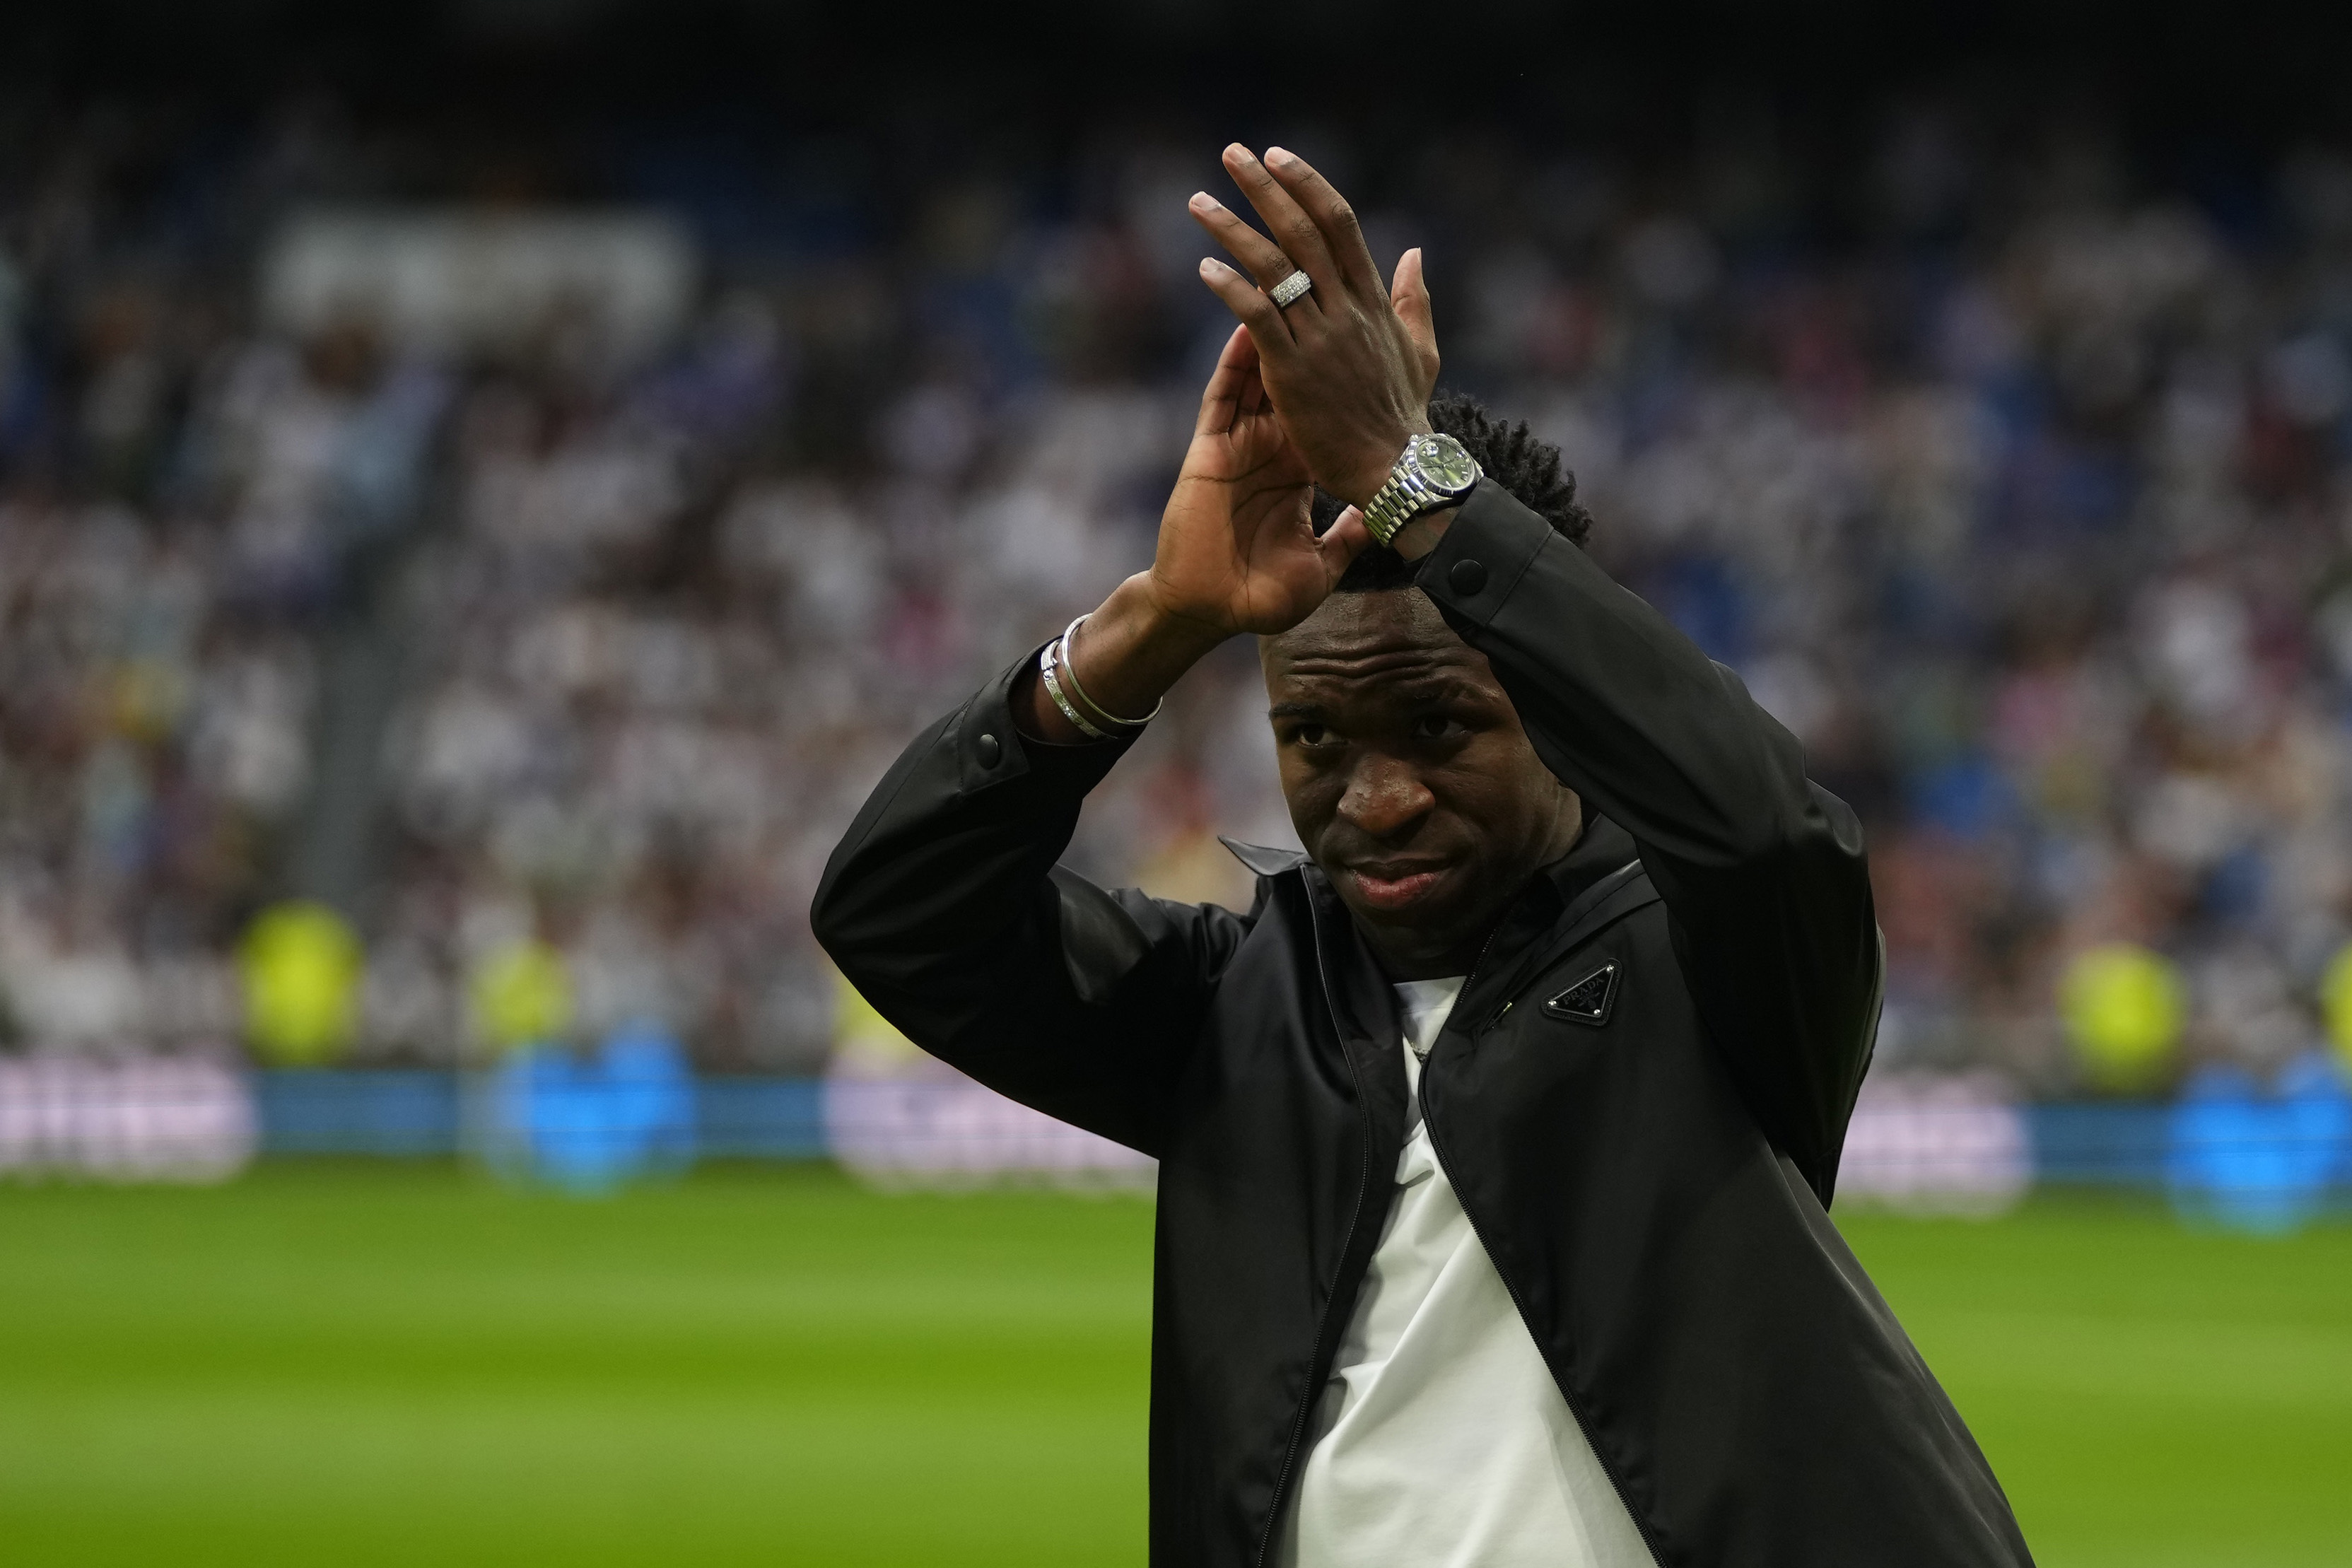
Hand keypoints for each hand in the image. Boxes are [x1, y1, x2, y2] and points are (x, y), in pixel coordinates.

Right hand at [1011, 326, 1369, 743]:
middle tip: (1329, 285)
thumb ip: (1350, 535)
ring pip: (1259, 373)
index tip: (1368, 332)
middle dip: (1309, 334)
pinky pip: (1226, 392)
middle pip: (1294, 376)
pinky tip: (1249, 316)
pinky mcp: (1213, 447)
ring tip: (1288, 282)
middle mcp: (1271, 446)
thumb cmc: (1262, 596)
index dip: (1344, 370)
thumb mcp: (1323, 564)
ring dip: (1270, 327)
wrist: (1212, 612)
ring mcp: (1241, 443)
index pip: (1326, 405)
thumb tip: (1380, 519)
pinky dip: (1236, 356)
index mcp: (1299, 466)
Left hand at [1189, 145, 1441, 507]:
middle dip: (1264, 188)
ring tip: (1199, 201)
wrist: (1396, 470)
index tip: (1277, 156)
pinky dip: (1231, 288)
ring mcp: (1319, 339)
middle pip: (1301, 231)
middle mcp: (1346, 309)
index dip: (1306, 185)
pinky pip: (1257, 317)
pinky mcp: (1292, 372)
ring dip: (1232, 229)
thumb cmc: (1403, 417)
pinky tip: (1204, 267)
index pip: (1338, 224)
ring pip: (1272, 267)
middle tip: (1231, 153)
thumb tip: (1415, 252)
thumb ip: (1415, 299)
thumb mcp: (1421, 351)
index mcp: (1373, 299)